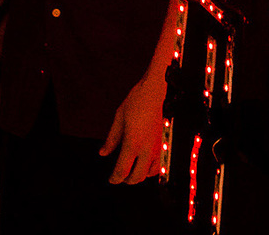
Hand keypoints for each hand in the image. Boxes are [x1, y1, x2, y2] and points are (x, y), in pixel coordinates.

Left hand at [99, 68, 168, 184]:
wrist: (158, 89)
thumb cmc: (137, 100)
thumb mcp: (119, 117)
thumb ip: (112, 138)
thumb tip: (103, 153)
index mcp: (132, 144)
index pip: (122, 171)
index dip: (114, 179)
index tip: (111, 179)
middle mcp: (146, 149)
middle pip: (136, 177)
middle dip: (126, 180)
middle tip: (121, 176)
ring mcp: (158, 147)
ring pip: (149, 173)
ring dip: (140, 175)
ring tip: (133, 169)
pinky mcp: (165, 142)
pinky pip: (160, 164)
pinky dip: (151, 169)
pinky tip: (146, 162)